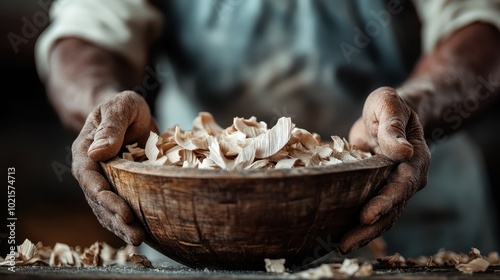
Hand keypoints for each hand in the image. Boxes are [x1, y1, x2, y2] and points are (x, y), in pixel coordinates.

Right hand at [71, 91, 156, 244]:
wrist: (127, 111)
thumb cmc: (123, 105)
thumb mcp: (120, 106)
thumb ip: (111, 126)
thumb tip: (97, 153)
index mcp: (85, 152)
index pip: (91, 181)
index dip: (106, 199)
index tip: (124, 213)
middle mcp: (91, 171)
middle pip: (99, 202)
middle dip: (116, 220)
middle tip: (136, 236)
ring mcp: (105, 181)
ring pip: (108, 210)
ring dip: (122, 227)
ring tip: (140, 240)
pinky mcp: (120, 186)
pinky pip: (121, 206)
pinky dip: (129, 220)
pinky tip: (145, 233)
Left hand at [339, 87, 430, 253]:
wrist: (391, 114)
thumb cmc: (391, 106)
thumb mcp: (390, 104)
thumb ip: (393, 125)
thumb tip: (402, 151)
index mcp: (415, 160)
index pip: (401, 186)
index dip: (384, 202)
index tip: (365, 216)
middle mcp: (407, 179)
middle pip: (391, 210)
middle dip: (369, 229)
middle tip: (345, 244)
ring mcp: (393, 187)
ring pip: (382, 216)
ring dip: (362, 233)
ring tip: (340, 246)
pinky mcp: (378, 190)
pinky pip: (371, 210)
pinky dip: (358, 224)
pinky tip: (339, 234)